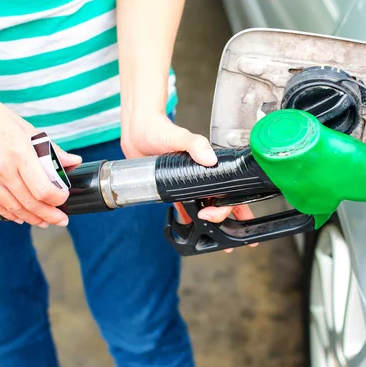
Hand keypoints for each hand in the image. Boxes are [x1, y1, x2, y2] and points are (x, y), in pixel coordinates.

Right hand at [0, 85, 80, 226]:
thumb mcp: (26, 128)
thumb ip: (51, 149)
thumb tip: (74, 161)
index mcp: (18, 152)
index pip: (43, 189)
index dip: (57, 199)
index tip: (64, 198)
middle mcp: (0, 168)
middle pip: (31, 203)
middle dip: (50, 215)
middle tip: (61, 219)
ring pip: (14, 208)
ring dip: (33, 218)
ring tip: (45, 221)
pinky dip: (12, 214)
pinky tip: (23, 217)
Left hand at [121, 112, 256, 252]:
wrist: (137, 130)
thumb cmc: (159, 129)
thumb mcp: (179, 136)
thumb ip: (195, 144)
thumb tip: (209, 158)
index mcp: (210, 164)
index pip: (228, 189)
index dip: (228, 205)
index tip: (215, 212)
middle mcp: (203, 174)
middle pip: (223, 201)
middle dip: (228, 218)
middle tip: (223, 232)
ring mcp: (189, 182)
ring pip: (207, 205)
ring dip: (214, 221)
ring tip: (218, 237)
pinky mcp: (174, 187)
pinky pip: (185, 206)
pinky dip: (189, 218)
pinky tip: (191, 228)